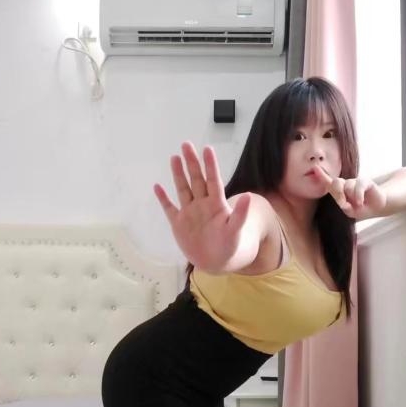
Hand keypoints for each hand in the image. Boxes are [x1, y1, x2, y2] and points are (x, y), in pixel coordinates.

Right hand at [153, 142, 250, 269]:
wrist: (217, 262)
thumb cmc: (230, 245)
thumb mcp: (236, 230)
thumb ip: (240, 214)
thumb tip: (248, 196)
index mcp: (217, 204)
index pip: (213, 180)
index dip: (210, 165)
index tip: (207, 149)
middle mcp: (202, 204)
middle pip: (196, 179)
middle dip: (191, 163)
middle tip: (186, 144)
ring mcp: (189, 212)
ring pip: (183, 189)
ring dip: (178, 174)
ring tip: (174, 157)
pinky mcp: (179, 223)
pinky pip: (169, 208)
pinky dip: (163, 198)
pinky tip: (157, 187)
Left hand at [309, 165, 386, 220]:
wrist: (377, 208)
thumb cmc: (361, 209)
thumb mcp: (350, 211)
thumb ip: (345, 206)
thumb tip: (343, 202)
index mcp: (340, 190)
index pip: (329, 182)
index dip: (321, 175)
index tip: (315, 168)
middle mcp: (346, 184)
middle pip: (336, 182)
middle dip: (337, 193)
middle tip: (343, 204)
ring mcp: (355, 181)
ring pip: (348, 186)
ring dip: (352, 197)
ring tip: (358, 204)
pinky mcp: (366, 181)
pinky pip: (358, 186)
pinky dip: (358, 195)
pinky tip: (361, 202)